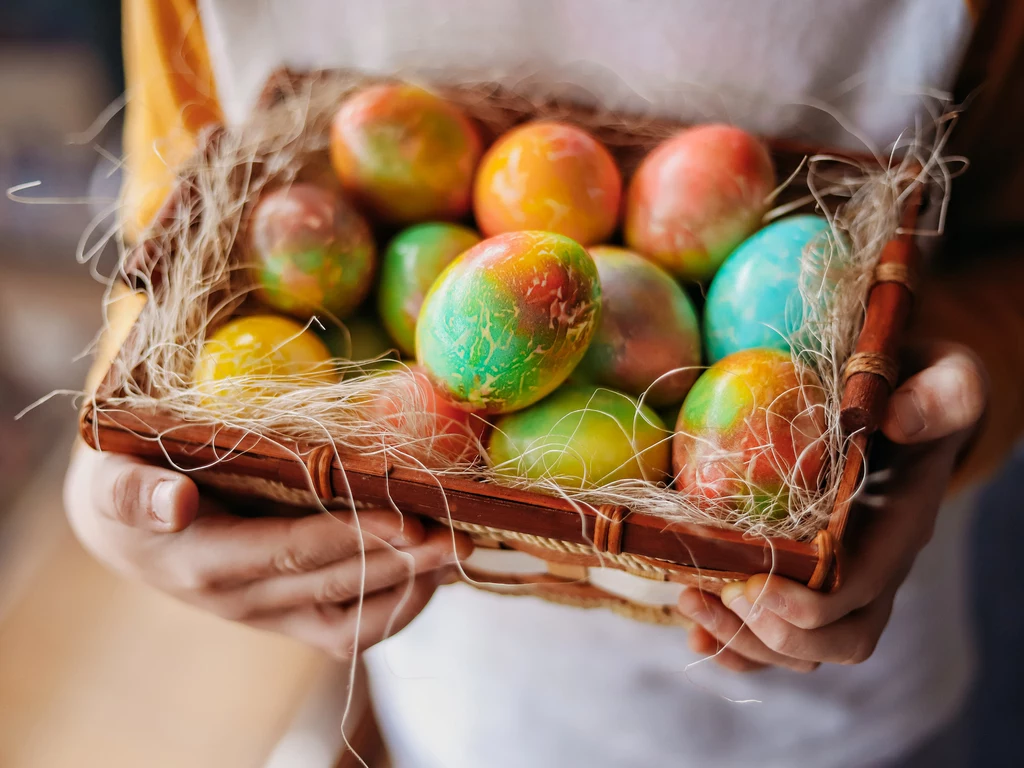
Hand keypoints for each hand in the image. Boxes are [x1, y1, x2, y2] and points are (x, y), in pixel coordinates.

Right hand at [64, 448, 471, 659]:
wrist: (125, 538)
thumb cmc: (128, 485)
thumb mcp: (116, 478)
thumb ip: (136, 492)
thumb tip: (174, 503)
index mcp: (205, 562)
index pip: (292, 552)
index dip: (352, 539)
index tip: (409, 522)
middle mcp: (243, 600)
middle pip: (335, 587)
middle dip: (403, 563)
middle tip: (461, 535)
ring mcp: (271, 616)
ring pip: (352, 622)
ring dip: (412, 590)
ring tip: (460, 553)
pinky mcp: (290, 618)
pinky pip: (350, 630)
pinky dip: (397, 606)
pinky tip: (432, 572)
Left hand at [678, 341, 986, 672]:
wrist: (907, 401)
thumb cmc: (921, 387)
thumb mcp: (945, 377)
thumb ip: (938, 395)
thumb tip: (898, 419)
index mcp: (901, 527)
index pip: (861, 590)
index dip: (809, 603)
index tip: (754, 584)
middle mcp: (874, 566)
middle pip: (835, 639)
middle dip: (771, 632)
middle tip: (714, 593)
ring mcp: (840, 578)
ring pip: (801, 646)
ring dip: (742, 639)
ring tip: (689, 600)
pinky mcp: (807, 573)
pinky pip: (775, 632)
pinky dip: (734, 641)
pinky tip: (694, 629)